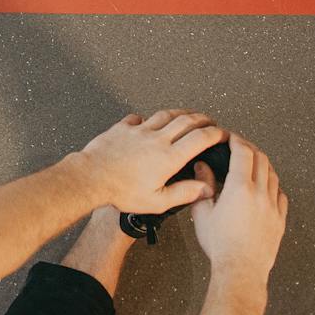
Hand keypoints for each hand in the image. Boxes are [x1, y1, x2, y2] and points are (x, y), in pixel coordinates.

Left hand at [76, 110, 224, 213]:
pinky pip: (137, 118)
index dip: (215, 134)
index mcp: (168, 157)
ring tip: (186, 115)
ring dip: (179, 113)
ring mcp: (138, 131)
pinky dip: (147, 118)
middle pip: (185, 121)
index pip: (199, 139)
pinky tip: (146, 122)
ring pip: (164, 115)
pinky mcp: (122, 128)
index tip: (222, 134)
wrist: (91, 177)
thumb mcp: (157, 201)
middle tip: (210, 121)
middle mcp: (155, 139)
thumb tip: (205, 189)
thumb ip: (184, 193)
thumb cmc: (121, 191)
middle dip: (202, 119)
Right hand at [190, 133, 288, 285]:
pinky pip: (281, 194)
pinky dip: (273, 184)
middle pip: (261, 159)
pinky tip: (266, 187)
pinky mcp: (280, 220)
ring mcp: (273, 207)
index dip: (236, 140)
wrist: (241, 270)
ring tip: (252, 164)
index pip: (243, 152)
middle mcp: (260, 194)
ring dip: (262, 164)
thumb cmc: (221, 245)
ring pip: (273, 174)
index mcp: (240, 189)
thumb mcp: (203, 212)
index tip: (230, 137)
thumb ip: (203, 185)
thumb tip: (202, 168)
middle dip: (249, 148)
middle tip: (239, 146)